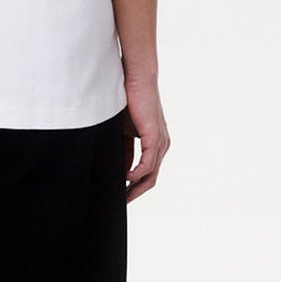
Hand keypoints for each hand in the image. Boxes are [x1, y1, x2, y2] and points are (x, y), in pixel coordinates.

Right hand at [120, 75, 169, 202]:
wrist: (136, 78)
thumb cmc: (128, 99)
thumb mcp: (122, 130)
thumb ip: (123, 150)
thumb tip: (120, 169)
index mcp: (154, 143)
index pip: (145, 172)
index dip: (132, 186)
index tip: (119, 195)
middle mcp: (161, 145)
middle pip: (151, 179)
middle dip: (135, 193)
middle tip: (121, 203)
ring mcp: (160, 143)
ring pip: (151, 175)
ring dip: (136, 188)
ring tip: (121, 196)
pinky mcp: (155, 138)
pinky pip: (147, 165)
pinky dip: (136, 174)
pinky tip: (125, 178)